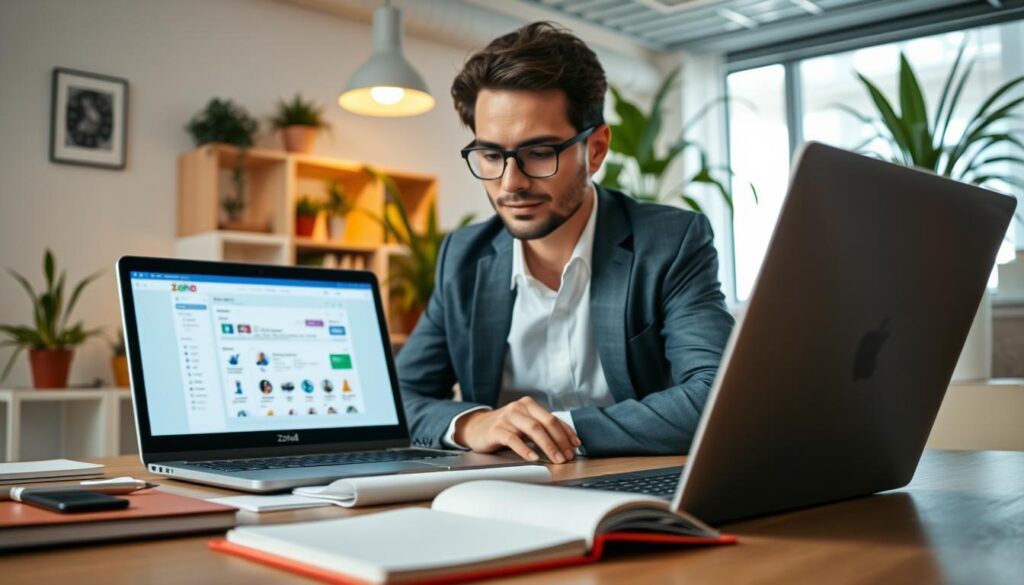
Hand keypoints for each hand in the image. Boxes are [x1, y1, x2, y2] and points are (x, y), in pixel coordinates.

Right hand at [454, 397, 581, 462]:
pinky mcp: (496, 429)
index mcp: (529, 405)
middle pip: (546, 423)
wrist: (475, 428)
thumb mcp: (524, 424)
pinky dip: (525, 449)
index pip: (553, 418)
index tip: (575, 446)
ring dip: (548, 446)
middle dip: (560, 440)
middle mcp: (519, 407)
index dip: (566, 432)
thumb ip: (542, 429)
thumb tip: (566, 443)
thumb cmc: (504, 427)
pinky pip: (513, 439)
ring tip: (556, 459)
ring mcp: (507, 417)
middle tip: (567, 456)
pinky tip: (533, 458)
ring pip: (533, 429)